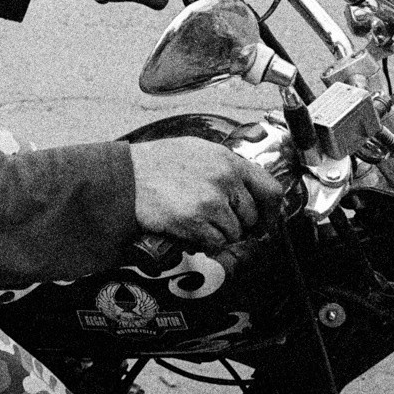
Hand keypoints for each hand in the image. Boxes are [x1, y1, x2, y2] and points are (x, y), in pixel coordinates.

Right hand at [131, 137, 283, 250]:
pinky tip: (189, 232)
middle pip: (251, 216)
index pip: (270, 189)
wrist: (123, 177)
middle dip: (236, 224)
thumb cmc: (153, 164)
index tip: (264, 220)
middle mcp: (223, 178)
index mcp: (227, 160)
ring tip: (196, 223)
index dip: (270, 210)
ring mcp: (210, 200)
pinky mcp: (195, 220)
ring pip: (234, 233)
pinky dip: (204, 243)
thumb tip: (248, 188)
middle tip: (216, 221)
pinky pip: (216, 243)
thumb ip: (224, 166)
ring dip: (218, 234)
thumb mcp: (195, 150)